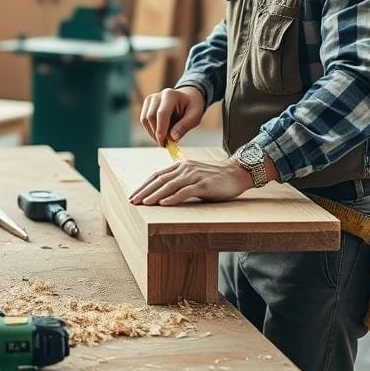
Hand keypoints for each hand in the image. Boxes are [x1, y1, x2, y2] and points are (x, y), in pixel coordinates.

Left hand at [129, 159, 252, 205]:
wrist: (236, 173)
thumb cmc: (214, 178)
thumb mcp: (193, 177)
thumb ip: (179, 182)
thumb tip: (162, 194)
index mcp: (180, 166)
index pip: (157, 176)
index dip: (144, 186)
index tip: (133, 195)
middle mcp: (185, 168)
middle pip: (160, 180)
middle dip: (145, 191)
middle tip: (133, 201)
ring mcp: (194, 175)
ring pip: (170, 185)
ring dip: (155, 195)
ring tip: (144, 203)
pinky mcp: (204, 184)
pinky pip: (186, 191)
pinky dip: (174, 197)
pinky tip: (164, 203)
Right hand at [140, 86, 204, 146]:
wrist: (187, 97)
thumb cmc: (192, 106)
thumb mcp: (195, 116)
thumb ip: (184, 126)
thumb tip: (173, 138)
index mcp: (171, 95)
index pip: (162, 113)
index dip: (161, 129)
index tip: (163, 142)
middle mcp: (158, 96)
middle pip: (151, 117)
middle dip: (156, 133)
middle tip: (166, 145)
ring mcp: (150, 100)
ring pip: (144, 120)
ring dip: (152, 133)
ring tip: (164, 140)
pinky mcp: (146, 105)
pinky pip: (143, 120)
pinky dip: (150, 130)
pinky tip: (161, 133)